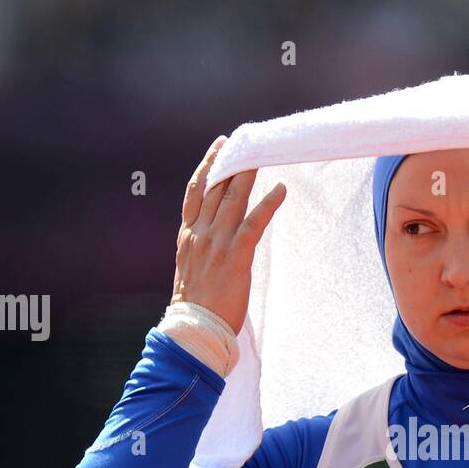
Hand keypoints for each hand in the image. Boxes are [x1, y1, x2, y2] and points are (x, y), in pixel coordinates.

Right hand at [170, 135, 286, 335]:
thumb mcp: (190, 270)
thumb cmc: (196, 306)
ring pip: (233, 199)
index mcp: (187, 236)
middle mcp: (200, 233)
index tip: (218, 148)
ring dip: (248, 175)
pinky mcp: (235, 255)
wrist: (195, 328)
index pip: (195, 192)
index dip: (207, 167)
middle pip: (215, 188)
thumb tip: (210, 240)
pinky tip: (280, 190)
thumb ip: (199, 249)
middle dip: (230, 161)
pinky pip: (254, 222)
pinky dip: (268, 204)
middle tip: (244, 139)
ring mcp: (216, 243)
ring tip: (262, 155)